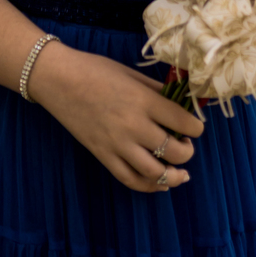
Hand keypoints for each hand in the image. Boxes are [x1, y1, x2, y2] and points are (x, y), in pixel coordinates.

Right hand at [28, 42, 204, 193]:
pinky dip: (148, 186)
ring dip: (174, 176)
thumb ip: (157, 90)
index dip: (196, 127)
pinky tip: (160, 183)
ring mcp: (117, 144)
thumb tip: (181, 102)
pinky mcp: (102, 155)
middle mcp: (133, 126)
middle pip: (173, 151)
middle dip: (187, 152)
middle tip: (186, 145)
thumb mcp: (132, 74)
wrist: (59, 79)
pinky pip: (129, 179)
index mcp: (143, 100)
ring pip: (154, 172)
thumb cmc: (96, 70)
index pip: (182, 122)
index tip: (196, 127)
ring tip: (181, 173)